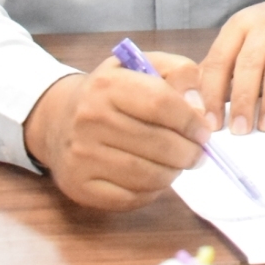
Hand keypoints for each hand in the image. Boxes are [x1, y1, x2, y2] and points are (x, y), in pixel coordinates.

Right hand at [23, 51, 210, 210]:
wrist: (59, 120)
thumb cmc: (113, 93)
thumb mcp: (143, 66)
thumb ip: (180, 73)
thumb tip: (199, 108)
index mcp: (107, 84)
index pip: (161, 103)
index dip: (191, 120)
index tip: (204, 131)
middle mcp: (89, 119)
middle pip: (158, 144)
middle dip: (189, 152)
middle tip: (198, 153)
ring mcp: (81, 156)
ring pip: (148, 175)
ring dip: (173, 173)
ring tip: (177, 164)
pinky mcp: (79, 186)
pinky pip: (130, 197)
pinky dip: (152, 191)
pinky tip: (154, 177)